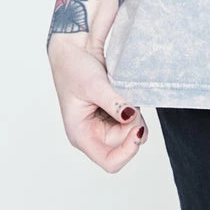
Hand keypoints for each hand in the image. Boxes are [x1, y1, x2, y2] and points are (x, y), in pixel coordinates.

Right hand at [47, 35, 146, 171]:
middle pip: (125, 144)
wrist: (72, 48)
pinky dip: (134, 107)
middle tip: (130, 101)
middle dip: (133, 125)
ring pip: (131, 131)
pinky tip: (125, 91)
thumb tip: (131, 117)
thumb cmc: (72, 67)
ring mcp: (104, 123)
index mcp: (81, 135)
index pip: (110, 161)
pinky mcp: (113, 112)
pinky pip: (131, 117)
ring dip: (134, 114)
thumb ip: (113, 103)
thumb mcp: (94, 85)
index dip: (128, 151)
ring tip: (123, 93)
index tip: (136, 128)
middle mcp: (93, 133)